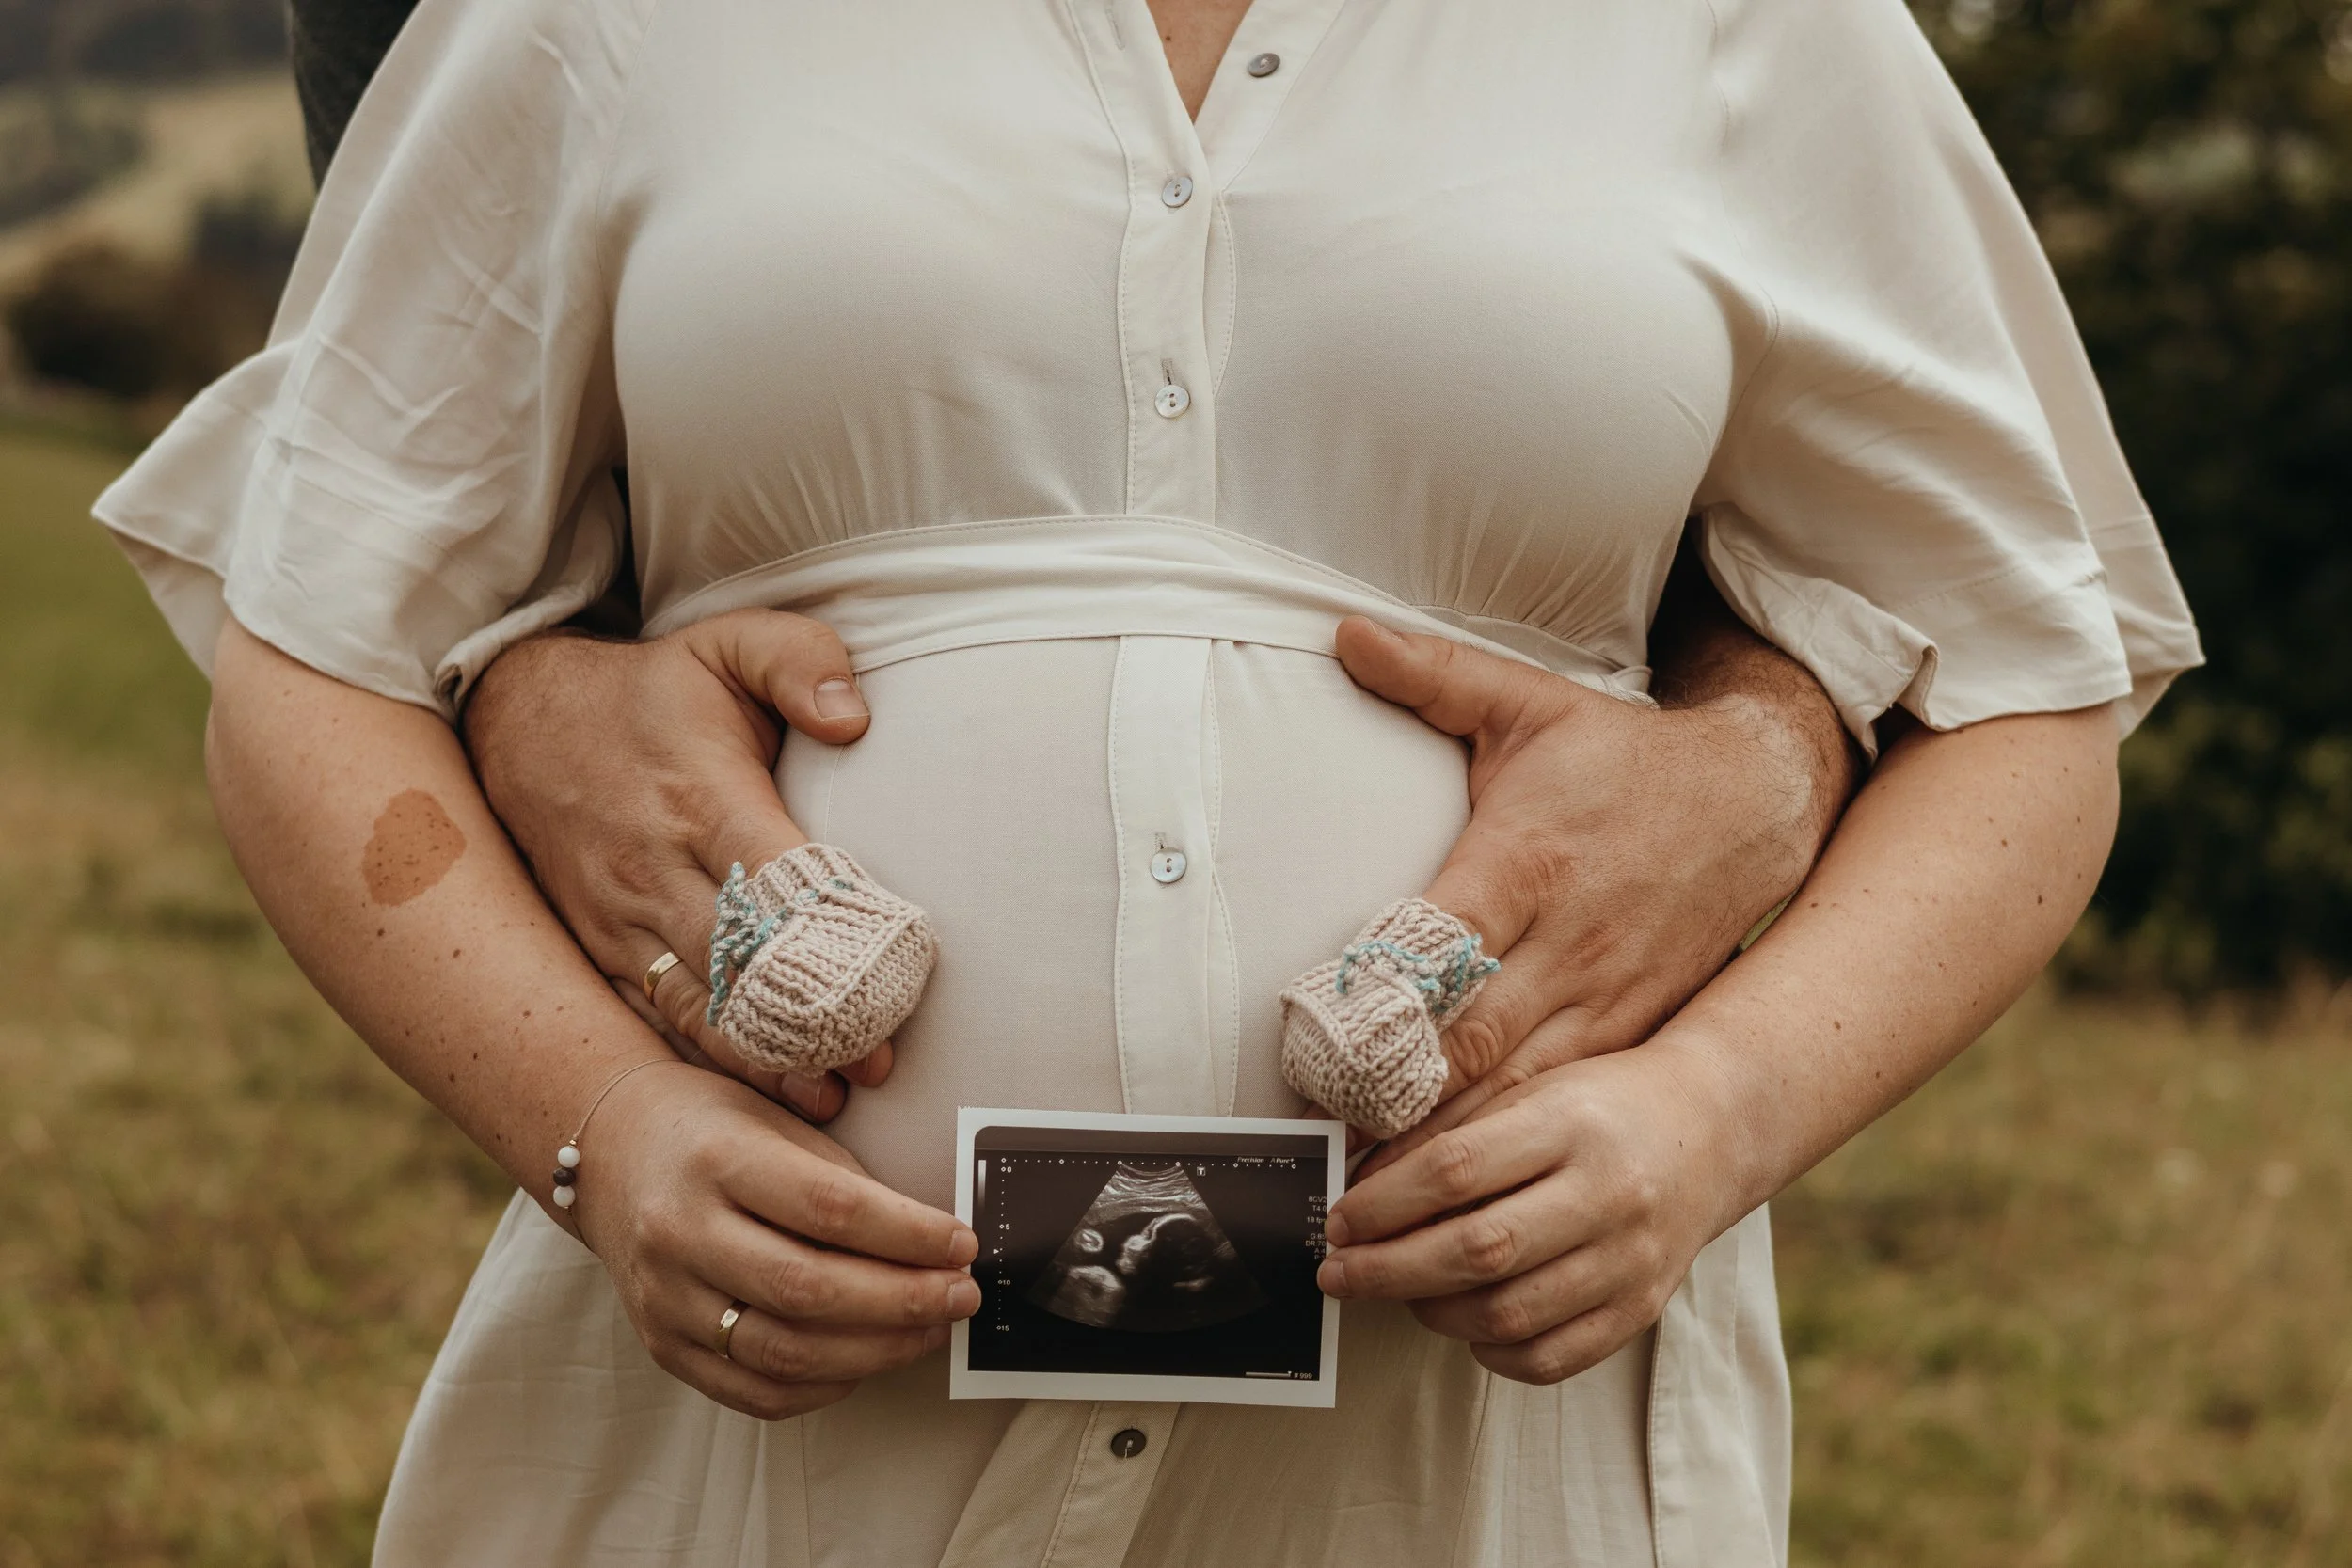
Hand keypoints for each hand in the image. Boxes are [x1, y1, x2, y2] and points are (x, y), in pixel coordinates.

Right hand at [464, 610, 882, 1120]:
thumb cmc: (653, 689)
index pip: (773, 886)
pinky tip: (755, 1100)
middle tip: (877, 1066)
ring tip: (828, 1104)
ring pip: (693, 1009)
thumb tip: (852, 716)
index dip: (829, 942)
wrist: (517, 715)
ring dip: (760, 1061)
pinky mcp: (599, 950)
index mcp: (702, 800)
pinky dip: (703, 1064)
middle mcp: (654, 871)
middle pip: (738, 966)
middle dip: (809, 1021)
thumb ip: (801, 661)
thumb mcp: (729, 642)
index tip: (890, 985)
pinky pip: (651, 1021)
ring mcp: (619, 920)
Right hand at [573, 1060, 981, 1419]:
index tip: (962, 1243)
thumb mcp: (775, 1120)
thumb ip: (843, 1181)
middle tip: (961, 1295)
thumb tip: (930, 1241)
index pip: (830, 1209)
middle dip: (904, 1300)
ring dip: (875, 1350)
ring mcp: (667, 1298)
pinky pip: (753, 1390)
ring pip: (784, 1351)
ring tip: (930, 1330)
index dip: (908, 1234)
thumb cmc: (708, 1129)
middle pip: (809, 1288)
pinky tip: (865, 1360)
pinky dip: (821, 1386)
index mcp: (718, 1161)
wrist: (609, 1152)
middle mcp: (682, 1232)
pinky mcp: (663, 1346)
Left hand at [1316, 1039, 1734, 1384]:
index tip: (1337, 1220)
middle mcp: (1606, 1193)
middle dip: (1387, 1269)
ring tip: (1400, 1290)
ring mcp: (1628, 1259)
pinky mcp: (1640, 1309)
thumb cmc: (1602, 1103)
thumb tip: (1360, 1194)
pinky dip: (1491, 1349)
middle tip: (1338, 1273)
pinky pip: (1550, 1356)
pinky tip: (1465, 1321)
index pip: (1455, 1169)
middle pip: (1476, 1249)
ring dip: (1432, 1311)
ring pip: (1507, 1312)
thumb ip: (1454, 1136)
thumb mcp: (1534, 1089)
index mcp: (1570, 1123)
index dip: (1383, 1203)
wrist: (1710, 1129)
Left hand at [1331, 614, 1850, 1153]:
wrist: (1757, 798)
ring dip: (1449, 1139)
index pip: (1444, 945)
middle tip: (1327, 1146)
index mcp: (1526, 861)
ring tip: (1377, 1192)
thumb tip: (1341, 632)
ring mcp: (1605, 995)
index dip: (1384, 1001)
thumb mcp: (1529, 702)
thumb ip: (1431, 673)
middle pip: (1475, 1039)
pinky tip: (1460, 1184)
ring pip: (1517, 1088)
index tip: (1319, 1044)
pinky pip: (1563, 1099)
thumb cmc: (1621, 756)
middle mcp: (1567, 941)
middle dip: (1401, 1097)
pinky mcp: (1632, 1028)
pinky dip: (1510, 1142)